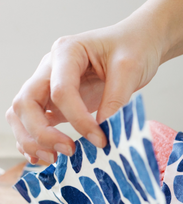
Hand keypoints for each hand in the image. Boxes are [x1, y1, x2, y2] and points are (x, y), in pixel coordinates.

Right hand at [6, 15, 161, 163]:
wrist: (138, 43)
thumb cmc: (133, 49)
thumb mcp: (130, 70)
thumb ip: (115, 99)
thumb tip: (101, 131)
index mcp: (67, 52)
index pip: (60, 91)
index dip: (78, 120)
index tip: (100, 140)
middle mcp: (50, 67)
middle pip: (26, 102)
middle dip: (41, 132)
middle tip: (68, 152)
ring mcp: (50, 85)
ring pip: (22, 113)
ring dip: (31, 138)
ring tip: (52, 160)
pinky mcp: (57, 102)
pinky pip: (35, 120)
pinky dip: (34, 139)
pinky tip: (45, 156)